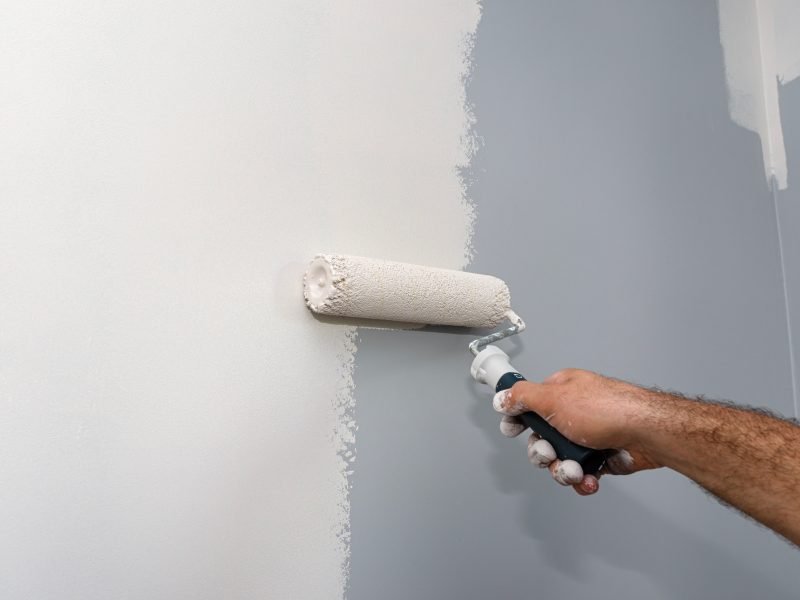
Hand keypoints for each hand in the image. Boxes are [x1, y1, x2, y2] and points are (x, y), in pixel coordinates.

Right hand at [492, 369, 661, 494]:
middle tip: (550, 454)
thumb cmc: (608, 409)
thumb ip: (522, 397)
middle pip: (541, 439)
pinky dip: (582, 480)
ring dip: (564, 471)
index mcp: (561, 391)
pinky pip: (581, 473)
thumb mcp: (554, 398)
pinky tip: (588, 480)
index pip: (528, 404)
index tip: (512, 430)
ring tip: (576, 471)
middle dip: (543, 454)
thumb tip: (502, 397)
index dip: (517, 420)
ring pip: (560, 460)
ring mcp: (588, 436)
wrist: (647, 433)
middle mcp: (573, 412)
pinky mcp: (601, 456)